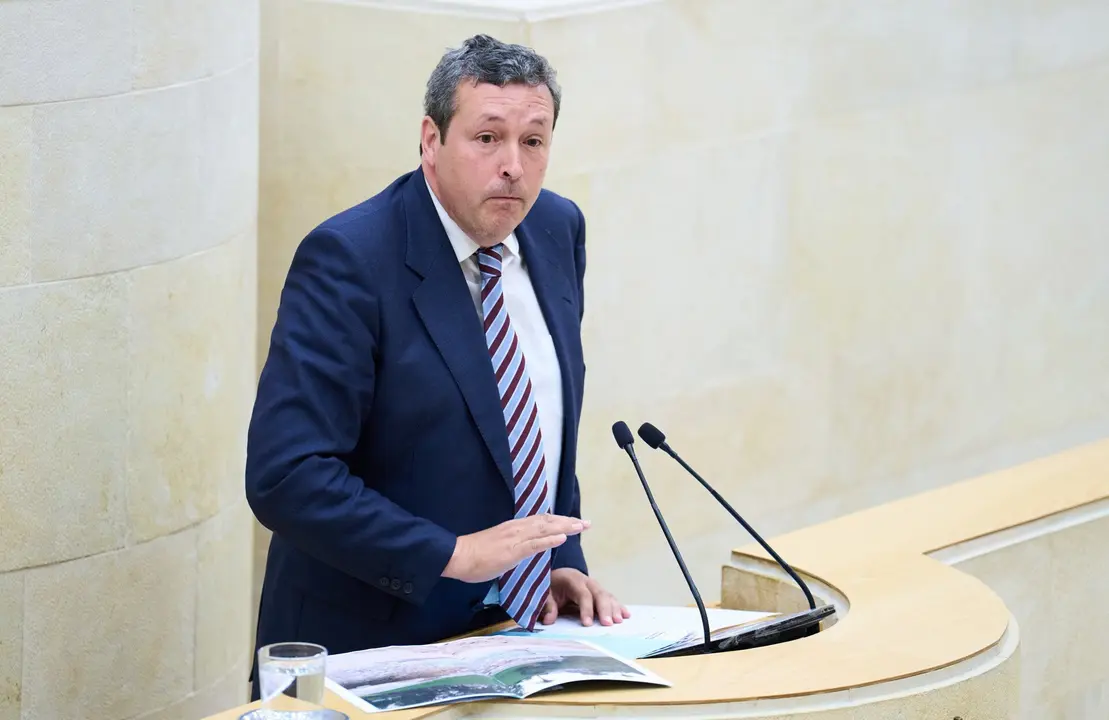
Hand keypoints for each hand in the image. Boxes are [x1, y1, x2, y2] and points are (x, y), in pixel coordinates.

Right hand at [442, 514, 589, 582]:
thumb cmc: (474, 555)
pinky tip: (562, 538)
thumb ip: (513, 546)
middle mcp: (517, 528)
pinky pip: (534, 544)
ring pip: (544, 529)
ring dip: (565, 527)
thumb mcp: (499, 548)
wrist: (457, 555)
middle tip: (586, 524)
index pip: (541, 521)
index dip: (559, 521)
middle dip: (568, 522)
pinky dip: (549, 540)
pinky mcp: (511, 550)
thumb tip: (523, 550)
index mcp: (513, 528)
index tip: (574, 522)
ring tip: (580, 527)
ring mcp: (514, 538)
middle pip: (547, 522)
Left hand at [540, 568, 629, 626]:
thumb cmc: (553, 585)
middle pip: (599, 594)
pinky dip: (619, 606)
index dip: (586, 609)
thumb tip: (549, 620)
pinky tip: (626, 615)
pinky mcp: (600, 592)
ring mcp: (596, 586)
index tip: (588, 624)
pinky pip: (611, 598)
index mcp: (573, 580)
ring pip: (608, 596)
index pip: (583, 594)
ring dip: (614, 608)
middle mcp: (587, 582)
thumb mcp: (545, 592)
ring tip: (619, 621)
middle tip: (608, 624)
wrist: (560, 575)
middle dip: (604, 609)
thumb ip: (547, 605)